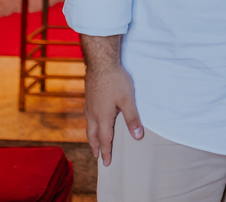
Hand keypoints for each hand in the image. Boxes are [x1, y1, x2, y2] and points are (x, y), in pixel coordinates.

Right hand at [82, 35, 142, 166]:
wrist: (100, 62)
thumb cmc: (115, 80)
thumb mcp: (128, 100)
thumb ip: (132, 119)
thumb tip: (137, 137)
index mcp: (103, 117)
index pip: (105, 139)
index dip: (106, 152)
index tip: (107, 162)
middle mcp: (93, 114)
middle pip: (93, 135)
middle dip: (96, 147)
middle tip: (98, 157)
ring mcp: (89, 105)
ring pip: (88, 126)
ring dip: (92, 137)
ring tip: (94, 142)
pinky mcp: (88, 97)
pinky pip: (87, 116)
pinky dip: (90, 125)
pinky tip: (93, 120)